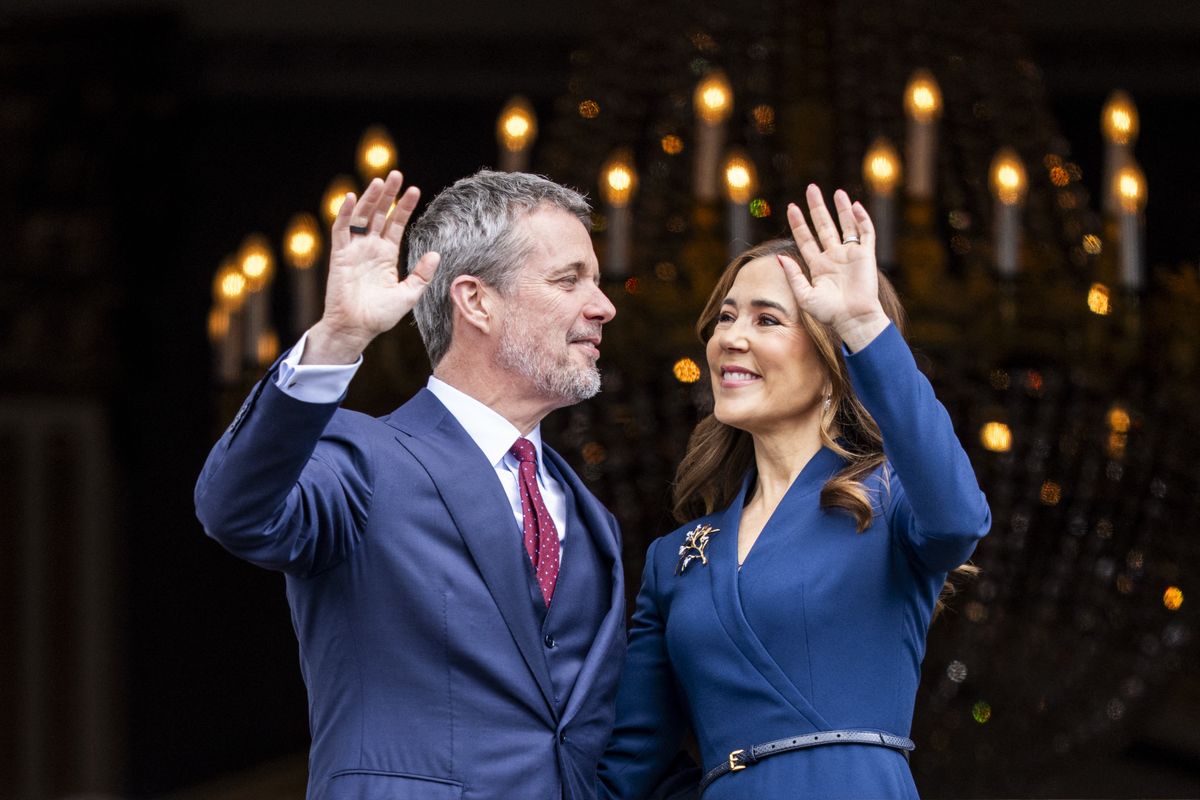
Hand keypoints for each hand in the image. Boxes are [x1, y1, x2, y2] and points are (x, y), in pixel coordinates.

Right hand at [303, 171, 440, 364]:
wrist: (357, 328)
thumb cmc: (380, 315)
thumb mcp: (409, 294)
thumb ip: (422, 274)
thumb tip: (436, 253)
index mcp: (386, 255)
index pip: (396, 224)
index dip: (404, 207)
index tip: (415, 190)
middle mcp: (370, 248)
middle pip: (379, 214)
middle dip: (388, 195)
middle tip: (396, 174)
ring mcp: (354, 249)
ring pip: (361, 217)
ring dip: (369, 198)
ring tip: (379, 181)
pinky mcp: (340, 255)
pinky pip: (341, 230)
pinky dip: (345, 213)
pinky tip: (352, 198)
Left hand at [778, 185, 888, 352]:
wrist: (853, 319)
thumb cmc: (829, 312)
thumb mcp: (805, 295)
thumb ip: (793, 276)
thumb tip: (780, 257)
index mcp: (817, 265)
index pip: (806, 238)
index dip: (798, 223)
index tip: (791, 208)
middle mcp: (833, 257)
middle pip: (823, 226)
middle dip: (817, 207)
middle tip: (811, 188)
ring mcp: (850, 255)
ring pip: (845, 225)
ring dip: (840, 209)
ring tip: (835, 192)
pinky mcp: (866, 255)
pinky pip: (865, 233)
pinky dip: (861, 219)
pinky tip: (855, 206)